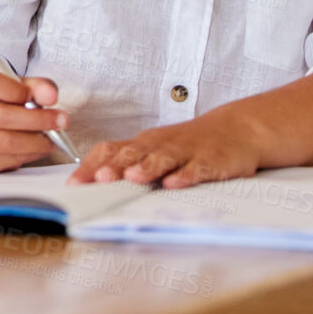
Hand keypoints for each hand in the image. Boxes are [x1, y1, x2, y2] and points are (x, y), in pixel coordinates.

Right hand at [0, 69, 68, 172]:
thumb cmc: (0, 99)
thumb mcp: (17, 84)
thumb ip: (36, 86)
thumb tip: (50, 96)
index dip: (20, 91)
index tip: (43, 96)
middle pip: (1, 116)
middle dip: (38, 120)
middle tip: (61, 120)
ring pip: (6, 142)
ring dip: (37, 141)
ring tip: (52, 137)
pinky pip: (8, 161)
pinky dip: (29, 155)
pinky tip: (37, 146)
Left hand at [69, 115, 261, 188]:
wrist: (238, 129)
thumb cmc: (188, 144)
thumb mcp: (156, 150)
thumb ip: (129, 164)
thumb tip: (92, 184)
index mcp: (144, 143)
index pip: (111, 150)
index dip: (91, 166)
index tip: (74, 185)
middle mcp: (161, 144)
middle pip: (133, 153)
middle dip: (114, 167)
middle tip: (98, 180)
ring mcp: (187, 151)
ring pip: (163, 157)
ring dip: (146, 167)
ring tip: (131, 177)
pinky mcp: (211, 160)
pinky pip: (197, 167)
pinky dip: (186, 175)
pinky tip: (175, 182)